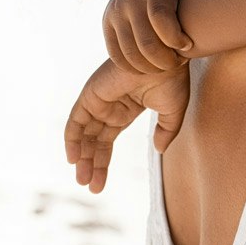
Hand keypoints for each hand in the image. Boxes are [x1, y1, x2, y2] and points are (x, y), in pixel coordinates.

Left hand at [64, 58, 189, 192]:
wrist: (167, 57)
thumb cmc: (173, 78)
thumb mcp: (172, 111)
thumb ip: (166, 131)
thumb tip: (160, 150)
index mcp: (127, 108)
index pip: (107, 140)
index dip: (103, 163)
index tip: (99, 186)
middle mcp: (111, 105)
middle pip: (94, 140)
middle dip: (91, 165)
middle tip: (90, 188)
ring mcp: (100, 99)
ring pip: (84, 134)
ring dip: (81, 157)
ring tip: (83, 180)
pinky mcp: (92, 93)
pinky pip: (76, 120)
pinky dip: (72, 138)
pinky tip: (74, 159)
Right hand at [104, 0, 200, 72]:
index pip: (162, 19)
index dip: (177, 39)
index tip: (189, 46)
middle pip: (146, 42)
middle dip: (165, 61)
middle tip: (178, 63)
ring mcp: (116, 9)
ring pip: (130, 53)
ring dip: (150, 68)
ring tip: (166, 66)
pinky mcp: (106, 21)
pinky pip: (116, 54)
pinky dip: (132, 66)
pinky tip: (149, 66)